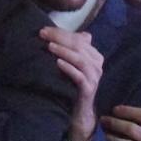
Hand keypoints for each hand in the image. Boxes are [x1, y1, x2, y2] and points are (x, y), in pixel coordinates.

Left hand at [41, 26, 104, 140]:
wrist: (79, 110)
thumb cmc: (73, 83)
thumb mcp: (73, 64)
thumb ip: (70, 48)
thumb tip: (54, 31)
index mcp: (94, 55)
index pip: (78, 38)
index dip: (61, 32)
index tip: (43, 29)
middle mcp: (97, 64)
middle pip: (79, 46)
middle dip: (60, 38)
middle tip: (43, 35)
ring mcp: (94, 77)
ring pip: (80, 59)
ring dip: (64, 51)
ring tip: (50, 46)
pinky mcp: (89, 89)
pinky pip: (79, 76)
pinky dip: (68, 68)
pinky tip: (58, 63)